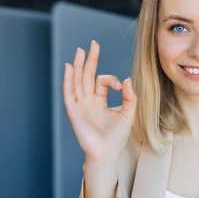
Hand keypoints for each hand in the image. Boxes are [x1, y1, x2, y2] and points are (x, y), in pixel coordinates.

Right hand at [63, 40, 136, 162]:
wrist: (107, 153)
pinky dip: (68, 80)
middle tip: (93, 44)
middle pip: (87, 75)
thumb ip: (130, 97)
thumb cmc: (116, 137)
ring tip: (80, 51)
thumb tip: (127, 79)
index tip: (121, 87)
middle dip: (90, 60)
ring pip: (77, 81)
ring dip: (78, 65)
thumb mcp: (128, 114)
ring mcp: (80, 105)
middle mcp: (88, 101)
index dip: (112, 79)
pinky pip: (69, 93)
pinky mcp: (74, 112)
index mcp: (99, 101)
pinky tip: (69, 68)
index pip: (102, 81)